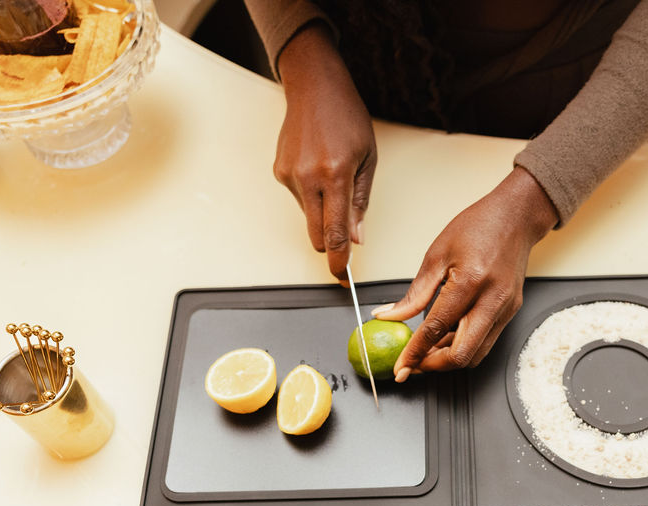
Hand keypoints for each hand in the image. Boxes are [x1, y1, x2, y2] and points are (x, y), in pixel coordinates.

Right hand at [275, 24, 376, 280]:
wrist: (314, 87)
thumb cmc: (346, 117)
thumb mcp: (368, 158)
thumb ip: (361, 201)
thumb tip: (356, 237)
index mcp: (336, 175)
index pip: (335, 232)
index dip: (338, 260)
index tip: (341, 276)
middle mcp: (309, 178)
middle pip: (316, 234)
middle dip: (329, 245)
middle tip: (342, 251)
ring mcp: (290, 176)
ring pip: (308, 217)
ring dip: (322, 213)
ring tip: (334, 180)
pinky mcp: (279, 172)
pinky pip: (299, 199)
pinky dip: (311, 195)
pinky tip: (318, 170)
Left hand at [374, 167, 558, 378]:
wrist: (516, 217)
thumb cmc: (478, 227)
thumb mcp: (437, 255)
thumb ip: (414, 293)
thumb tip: (389, 315)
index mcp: (470, 282)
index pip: (436, 329)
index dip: (415, 353)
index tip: (401, 367)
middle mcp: (492, 300)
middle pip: (462, 355)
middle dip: (434, 366)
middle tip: (414, 364)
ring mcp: (505, 309)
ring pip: (476, 355)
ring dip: (449, 358)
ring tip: (428, 349)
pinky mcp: (510, 312)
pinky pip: (485, 342)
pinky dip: (464, 346)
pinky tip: (447, 337)